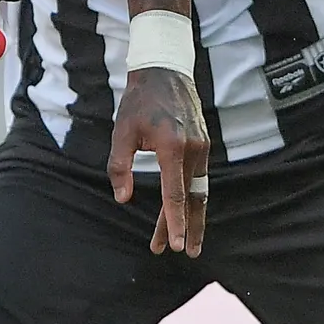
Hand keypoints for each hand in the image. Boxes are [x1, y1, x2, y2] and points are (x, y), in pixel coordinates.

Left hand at [108, 67, 208, 255]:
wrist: (165, 71)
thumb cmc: (139, 102)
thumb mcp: (121, 132)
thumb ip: (120, 166)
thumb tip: (123, 198)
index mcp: (172, 146)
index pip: (175, 194)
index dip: (175, 222)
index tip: (177, 245)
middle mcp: (193, 149)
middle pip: (191, 198)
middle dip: (187, 228)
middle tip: (182, 252)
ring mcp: (202, 147)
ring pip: (199, 190)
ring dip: (192, 216)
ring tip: (188, 242)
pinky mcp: (203, 144)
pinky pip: (199, 178)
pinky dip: (194, 198)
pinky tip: (187, 212)